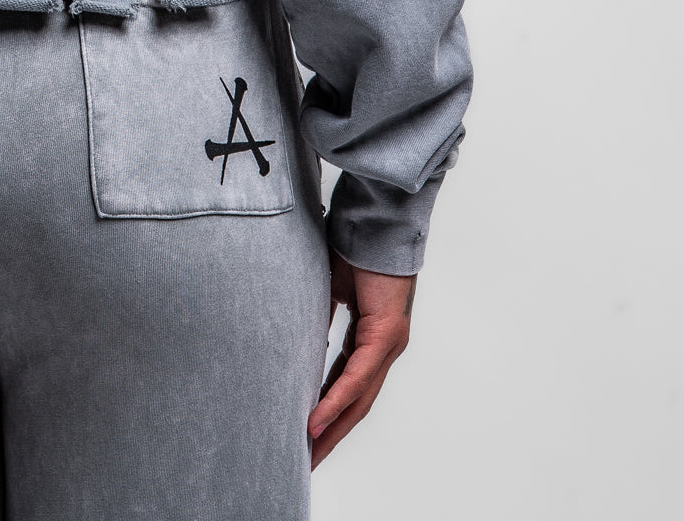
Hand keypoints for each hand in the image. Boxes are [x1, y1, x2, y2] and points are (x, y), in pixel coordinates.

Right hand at [308, 250, 414, 467]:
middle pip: (356, 404)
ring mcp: (388, 345)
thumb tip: (295, 337)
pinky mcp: (385, 336)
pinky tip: (316, 421)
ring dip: (332, 428)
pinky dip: (336, 401)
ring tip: (308, 452)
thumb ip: (318, 317)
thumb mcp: (328, 290)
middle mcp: (383, 349)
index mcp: (370, 339)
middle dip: (330, 435)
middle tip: (305, 461)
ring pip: (359, 399)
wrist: (376, 222)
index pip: (348, 387)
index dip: (328, 413)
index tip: (306, 435)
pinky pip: (357, 377)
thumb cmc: (354, 247)